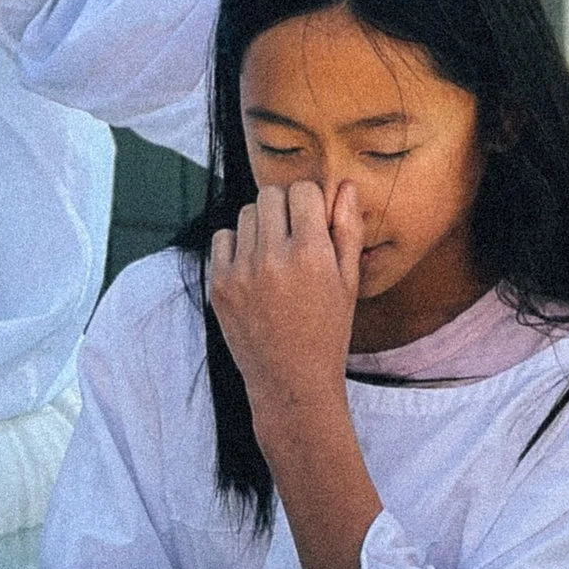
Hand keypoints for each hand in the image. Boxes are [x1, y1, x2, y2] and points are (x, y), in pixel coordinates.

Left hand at [206, 180, 365, 412]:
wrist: (290, 382)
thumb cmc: (327, 332)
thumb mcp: (349, 282)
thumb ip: (348, 230)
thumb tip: (345, 186)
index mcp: (312, 254)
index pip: (302, 190)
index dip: (311, 202)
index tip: (313, 221)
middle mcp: (274, 258)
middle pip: (270, 195)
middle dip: (284, 207)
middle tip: (294, 235)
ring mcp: (241, 271)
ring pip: (245, 213)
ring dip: (261, 224)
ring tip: (274, 255)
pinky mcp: (219, 285)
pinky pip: (222, 238)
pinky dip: (237, 245)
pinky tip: (253, 269)